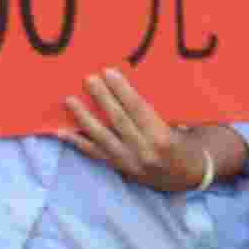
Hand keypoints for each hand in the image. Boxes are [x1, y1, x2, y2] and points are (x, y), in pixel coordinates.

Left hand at [60, 66, 216, 188]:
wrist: (188, 176)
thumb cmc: (185, 144)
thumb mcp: (179, 126)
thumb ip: (157, 111)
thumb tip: (129, 89)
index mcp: (162, 137)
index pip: (138, 109)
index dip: (122, 90)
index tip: (109, 72)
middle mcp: (144, 150)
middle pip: (118, 120)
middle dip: (102, 98)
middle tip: (88, 79)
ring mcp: (129, 162)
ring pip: (102, 137)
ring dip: (84, 117)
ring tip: (70, 100)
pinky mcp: (119, 168)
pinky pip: (94, 154)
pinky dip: (77, 142)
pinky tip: (61, 131)